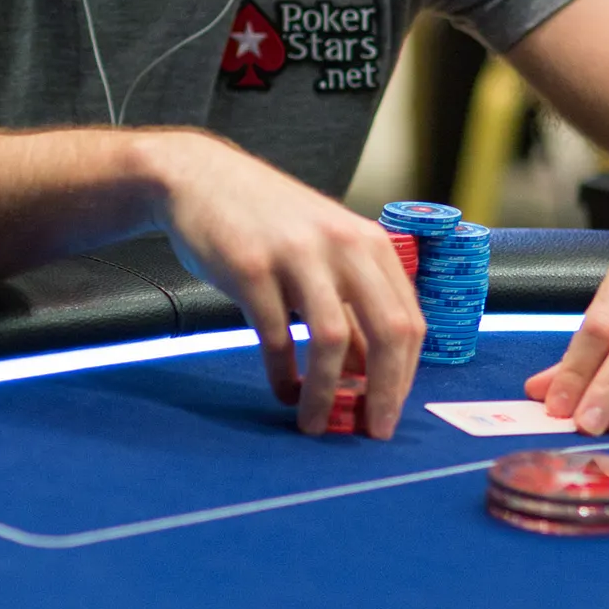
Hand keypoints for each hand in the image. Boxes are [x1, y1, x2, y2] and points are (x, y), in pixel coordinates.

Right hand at [143, 132, 422, 435]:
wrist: (200, 178)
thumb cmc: (267, 222)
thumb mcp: (323, 251)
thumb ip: (350, 305)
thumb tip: (371, 376)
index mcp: (369, 243)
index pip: (408, 320)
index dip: (404, 376)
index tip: (389, 412)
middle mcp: (342, 245)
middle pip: (387, 331)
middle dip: (383, 392)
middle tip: (371, 430)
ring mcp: (297, 255)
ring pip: (332, 341)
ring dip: (326, 394)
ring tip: (314, 423)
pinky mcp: (252, 269)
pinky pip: (276, 337)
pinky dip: (282, 375)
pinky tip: (282, 390)